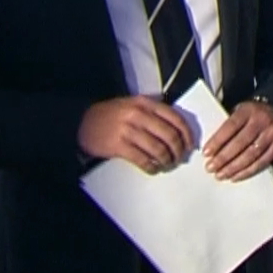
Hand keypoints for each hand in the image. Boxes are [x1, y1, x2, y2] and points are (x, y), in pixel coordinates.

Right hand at [79, 96, 195, 172]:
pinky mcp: (118, 146)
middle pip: (170, 135)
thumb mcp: (133, 105)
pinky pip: (143, 160)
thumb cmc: (110, 115)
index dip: (187, 134)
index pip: (175, 118)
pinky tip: (153, 169)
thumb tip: (178, 128)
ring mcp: (128, 130)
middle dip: (179, 150)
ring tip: (166, 164)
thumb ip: (154, 112)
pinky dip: (151, 167)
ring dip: (166, 161)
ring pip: (158, 149)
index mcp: (145, 103)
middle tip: (179, 158)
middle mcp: (138, 114)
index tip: (190, 145)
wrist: (82, 122)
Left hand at [203, 99, 272, 180]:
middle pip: (240, 142)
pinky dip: (247, 171)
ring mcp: (272, 134)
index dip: (218, 141)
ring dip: (233, 167)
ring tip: (220, 175)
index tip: (206, 153)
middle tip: (210, 168)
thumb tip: (211, 147)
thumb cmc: (251, 115)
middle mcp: (262, 121)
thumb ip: (228, 125)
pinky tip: (235, 176)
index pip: (231, 126)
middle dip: (223, 157)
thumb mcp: (239, 111)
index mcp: (248, 110)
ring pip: (251, 154)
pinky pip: (262, 162)